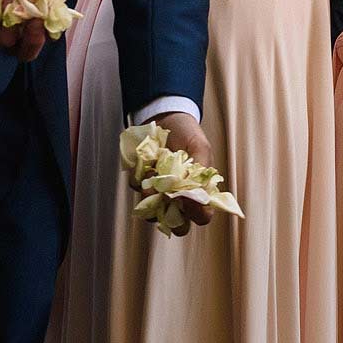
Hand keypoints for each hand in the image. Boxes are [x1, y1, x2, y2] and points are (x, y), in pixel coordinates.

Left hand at [148, 111, 213, 226]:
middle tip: (168, 204)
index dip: (198, 213)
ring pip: (156, 216)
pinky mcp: (144, 185)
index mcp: (200, 189)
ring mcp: (161, 193)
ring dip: (152, 207)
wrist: (164, 118)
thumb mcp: (200, 147)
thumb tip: (195, 192)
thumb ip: (201, 169)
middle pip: (179, 224)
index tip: (189, 201)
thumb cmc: (187, 133)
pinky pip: (139, 196)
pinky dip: (140, 187)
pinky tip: (146, 173)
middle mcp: (181, 196)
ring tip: (150, 187)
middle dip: (173, 221)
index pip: (203, 214)